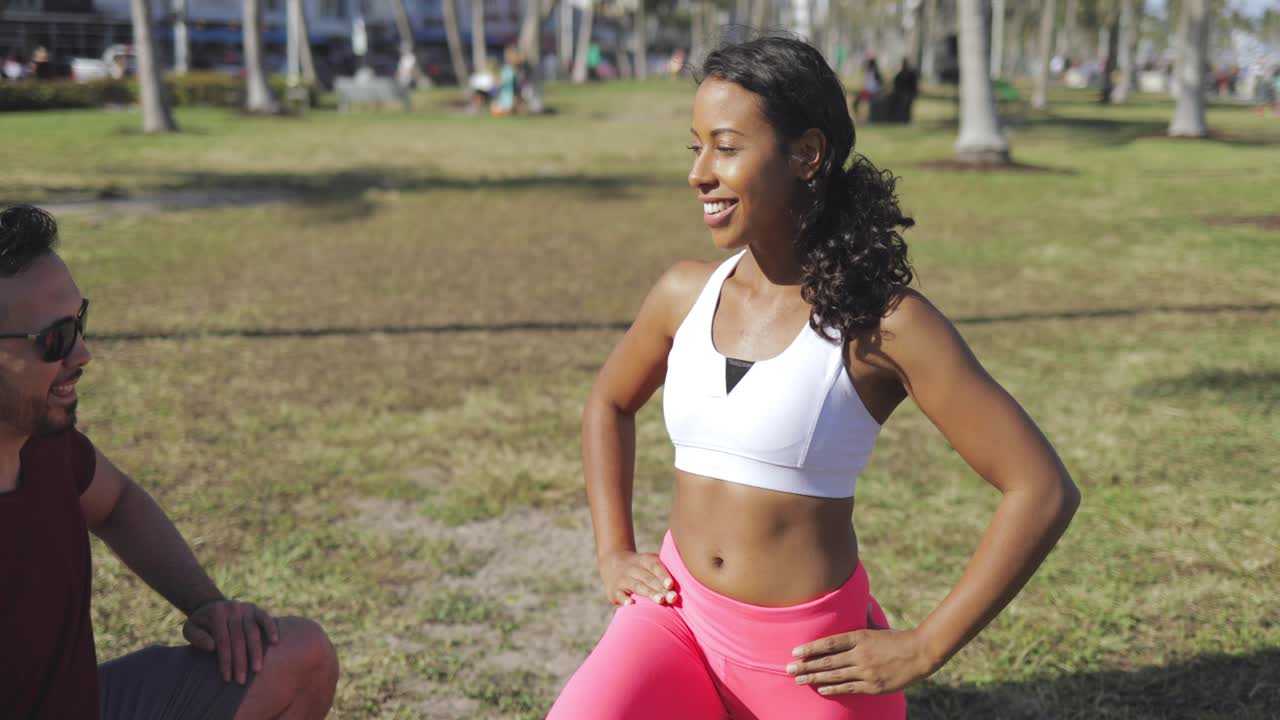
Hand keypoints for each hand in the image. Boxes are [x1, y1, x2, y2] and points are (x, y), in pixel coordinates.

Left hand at [183, 599, 280, 684]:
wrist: (212, 606)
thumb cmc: (201, 624)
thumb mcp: (190, 629)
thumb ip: (197, 637)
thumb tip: (212, 647)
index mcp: (216, 614)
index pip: (222, 641)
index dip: (225, 661)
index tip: (228, 678)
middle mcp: (232, 609)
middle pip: (238, 638)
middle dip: (241, 661)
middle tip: (242, 680)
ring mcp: (246, 608)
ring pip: (253, 632)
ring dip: (256, 652)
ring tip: (257, 669)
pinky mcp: (256, 609)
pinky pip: (265, 619)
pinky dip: (272, 629)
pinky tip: (275, 642)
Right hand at [598, 550, 677, 606]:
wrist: (612, 562)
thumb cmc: (641, 566)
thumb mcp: (650, 560)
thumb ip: (666, 566)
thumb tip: (691, 571)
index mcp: (644, 560)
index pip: (655, 566)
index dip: (663, 574)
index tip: (671, 584)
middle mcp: (633, 568)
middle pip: (648, 578)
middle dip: (660, 588)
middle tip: (672, 598)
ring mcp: (623, 579)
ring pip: (637, 586)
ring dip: (649, 593)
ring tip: (660, 601)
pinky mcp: (614, 591)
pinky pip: (619, 595)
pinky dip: (624, 599)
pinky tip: (631, 604)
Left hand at [786, 617, 933, 695]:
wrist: (921, 654)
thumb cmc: (898, 638)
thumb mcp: (880, 625)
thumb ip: (867, 616)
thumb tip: (862, 600)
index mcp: (860, 637)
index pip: (830, 643)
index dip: (811, 647)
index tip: (796, 651)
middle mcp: (860, 654)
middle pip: (828, 661)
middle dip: (806, 665)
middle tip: (789, 668)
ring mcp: (866, 671)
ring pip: (835, 676)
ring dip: (815, 678)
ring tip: (798, 680)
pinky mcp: (873, 685)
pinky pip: (849, 687)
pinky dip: (833, 688)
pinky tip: (820, 688)